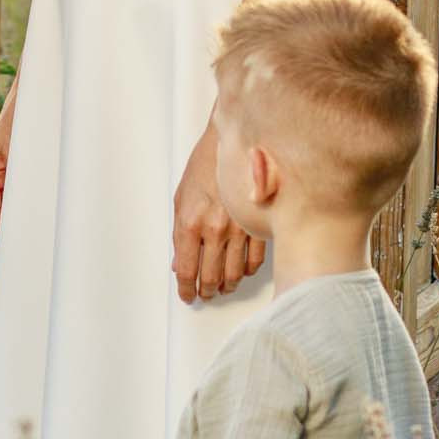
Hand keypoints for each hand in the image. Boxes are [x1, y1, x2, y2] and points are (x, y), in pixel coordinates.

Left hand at [172, 119, 264, 304]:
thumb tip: (179, 263)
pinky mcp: (259, 225)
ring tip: (222, 285)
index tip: (187, 295)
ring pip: (235, 274)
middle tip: (205, 293)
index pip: (187, 271)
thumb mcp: (181, 199)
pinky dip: (248, 271)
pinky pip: (256, 262)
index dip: (186, 289)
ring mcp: (239, 228)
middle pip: (210, 278)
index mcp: (191, 223)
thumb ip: (179, 235)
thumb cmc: (205, 166)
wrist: (233, 143)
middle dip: (206, 291)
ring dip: (227, 285)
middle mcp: (215, 229)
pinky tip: (242, 270)